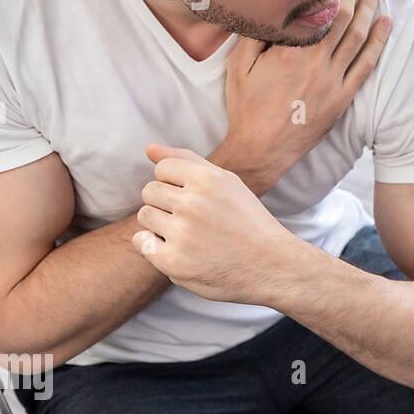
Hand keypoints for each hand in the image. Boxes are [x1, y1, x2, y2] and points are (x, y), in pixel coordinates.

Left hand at [133, 144, 307, 303]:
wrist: (272, 265)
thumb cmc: (247, 220)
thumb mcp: (227, 182)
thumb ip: (187, 161)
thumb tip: (148, 148)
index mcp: (207, 180)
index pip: (162, 169)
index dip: (176, 184)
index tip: (197, 199)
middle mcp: (193, 204)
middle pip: (150, 191)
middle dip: (167, 204)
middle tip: (195, 220)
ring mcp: (182, 234)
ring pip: (145, 216)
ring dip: (160, 225)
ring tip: (190, 235)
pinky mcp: (173, 261)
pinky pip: (141, 242)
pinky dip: (154, 247)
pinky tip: (180, 250)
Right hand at [214, 0, 390, 194]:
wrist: (262, 148)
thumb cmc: (247, 106)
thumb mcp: (240, 64)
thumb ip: (256, 34)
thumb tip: (269, 8)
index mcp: (292, 50)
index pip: (318, 11)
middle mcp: (318, 62)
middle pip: (344, 20)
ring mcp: (334, 81)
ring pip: (359, 38)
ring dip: (370, 12)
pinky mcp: (343, 97)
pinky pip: (366, 65)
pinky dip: (378, 43)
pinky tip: (385, 26)